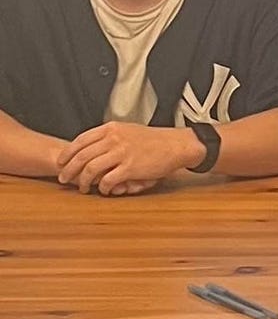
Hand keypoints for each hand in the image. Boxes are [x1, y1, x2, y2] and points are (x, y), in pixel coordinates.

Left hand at [56, 122, 202, 194]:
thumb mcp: (128, 130)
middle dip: (68, 170)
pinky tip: (104, 190)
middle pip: (81, 156)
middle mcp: (114, 139)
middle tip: (64, 178)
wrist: (176, 145)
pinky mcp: (130, 168)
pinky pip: (108, 180)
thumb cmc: (154, 140)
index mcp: (111, 128)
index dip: (66, 154)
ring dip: (83, 181)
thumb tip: (91, 148)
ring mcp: (122, 153)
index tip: (61, 163)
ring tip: (82, 188)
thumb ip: (109, 136)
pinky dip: (102, 187)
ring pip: (90, 169)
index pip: (80, 141)